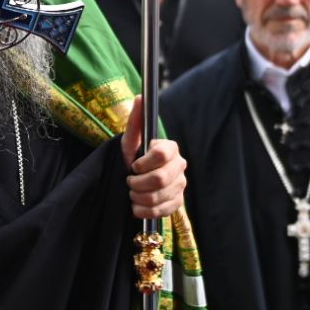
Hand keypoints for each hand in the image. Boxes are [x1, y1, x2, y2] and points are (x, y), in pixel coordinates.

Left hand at [122, 96, 186, 220]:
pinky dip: (144, 211)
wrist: (133, 180)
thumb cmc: (132, 158)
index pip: (161, 155)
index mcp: (170, 148)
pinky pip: (162, 212)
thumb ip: (135, 121)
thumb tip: (140, 97)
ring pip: (159, 197)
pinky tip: (137, 206)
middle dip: (138, 184)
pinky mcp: (177, 202)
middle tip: (129, 182)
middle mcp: (179, 166)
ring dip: (138, 198)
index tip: (133, 166)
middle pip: (160, 179)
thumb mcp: (129, 140)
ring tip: (132, 193)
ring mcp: (181, 185)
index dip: (143, 163)